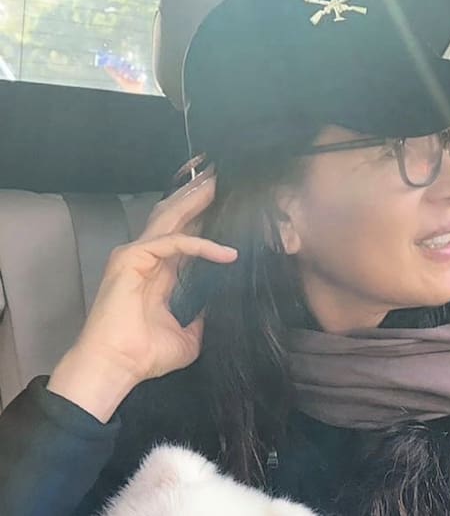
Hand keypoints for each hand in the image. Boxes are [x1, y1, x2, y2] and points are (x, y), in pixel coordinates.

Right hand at [47, 166, 235, 421]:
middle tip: (224, 178)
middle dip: (200, 196)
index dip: (206, 218)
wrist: (118, 368)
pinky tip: (226, 253)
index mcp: (160, 272)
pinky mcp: (132, 259)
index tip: (233, 207)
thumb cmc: (146, 355)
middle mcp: (148, 257)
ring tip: (219, 185)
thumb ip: (204, 313)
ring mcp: (137, 255)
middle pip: (177, 216)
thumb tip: (224, 302)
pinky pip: (173, 242)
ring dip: (196, 200)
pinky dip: (201, 245)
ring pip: (171, 218)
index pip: (186, 234)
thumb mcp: (190, 333)